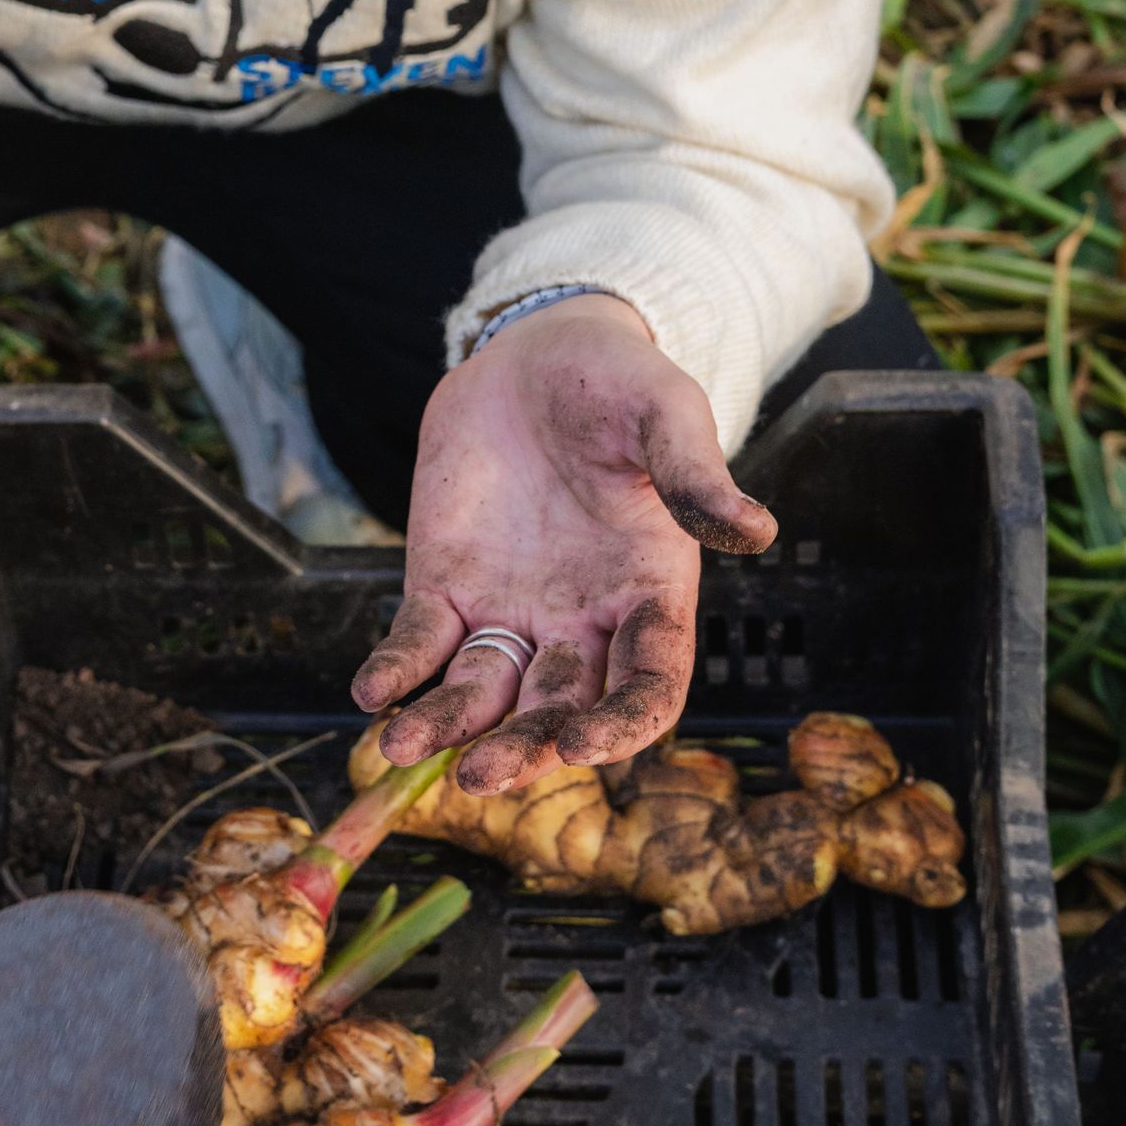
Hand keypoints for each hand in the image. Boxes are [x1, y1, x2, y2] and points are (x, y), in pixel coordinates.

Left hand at [351, 296, 774, 793]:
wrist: (538, 351)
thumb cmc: (619, 384)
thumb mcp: (667, 412)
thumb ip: (695, 474)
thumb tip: (756, 529)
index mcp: (650, 594)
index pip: (648, 686)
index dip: (621, 725)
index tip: (583, 745)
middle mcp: (580, 621)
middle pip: (557, 709)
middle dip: (521, 747)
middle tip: (481, 775)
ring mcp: (509, 609)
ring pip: (482, 691)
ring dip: (447, 726)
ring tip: (402, 748)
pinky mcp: (445, 584)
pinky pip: (419, 643)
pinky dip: (395, 671)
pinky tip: (369, 692)